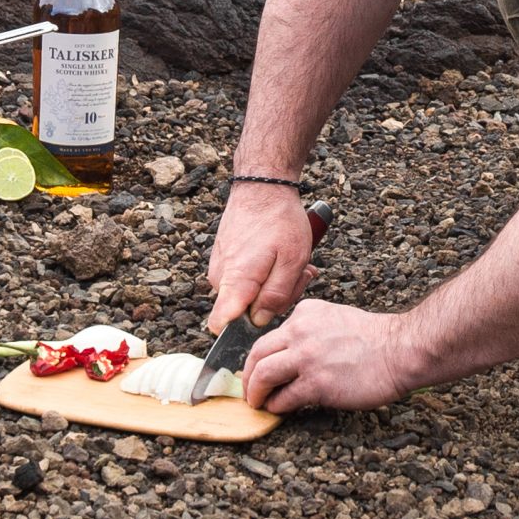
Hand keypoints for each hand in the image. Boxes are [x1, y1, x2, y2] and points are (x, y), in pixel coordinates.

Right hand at [204, 186, 317, 335]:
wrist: (262, 185)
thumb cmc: (279, 220)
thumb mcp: (292, 260)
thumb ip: (276, 295)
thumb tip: (260, 320)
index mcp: (236, 281)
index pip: (219, 323)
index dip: (240, 333)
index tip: (264, 321)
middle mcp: (220, 277)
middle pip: (246, 311)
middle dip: (275, 300)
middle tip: (298, 276)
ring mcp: (221, 267)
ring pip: (249, 294)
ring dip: (274, 285)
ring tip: (292, 262)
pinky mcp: (226, 259)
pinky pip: (246, 279)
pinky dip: (266, 273)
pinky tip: (280, 256)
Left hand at [239, 300, 413, 412]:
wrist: (400, 349)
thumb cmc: (374, 339)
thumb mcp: (334, 317)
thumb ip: (311, 328)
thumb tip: (292, 352)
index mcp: (305, 313)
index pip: (270, 335)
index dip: (259, 356)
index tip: (256, 368)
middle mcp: (300, 331)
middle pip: (257, 353)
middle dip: (248, 374)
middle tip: (249, 388)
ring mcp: (307, 357)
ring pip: (263, 375)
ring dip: (255, 392)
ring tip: (257, 402)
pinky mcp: (316, 383)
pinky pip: (284, 397)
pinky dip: (276, 406)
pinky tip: (278, 409)